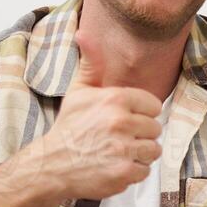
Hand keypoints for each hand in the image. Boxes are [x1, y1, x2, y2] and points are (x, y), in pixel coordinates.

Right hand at [39, 57, 162, 201]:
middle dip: (140, 134)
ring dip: (139, 153)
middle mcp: (121, 122)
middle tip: (119, 138)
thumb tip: (84, 34)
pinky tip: (115, 166)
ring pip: (153, 150)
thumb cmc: (69, 127)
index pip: (153, 105)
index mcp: (115, 99)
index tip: (125, 119)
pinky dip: (133, 171)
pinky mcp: (124, 172)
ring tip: (118, 152)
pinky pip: (145, 170)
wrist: (52, 164)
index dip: (141, 114)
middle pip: (155, 128)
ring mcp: (124, 149)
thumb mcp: (78, 92)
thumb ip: (91, 65)